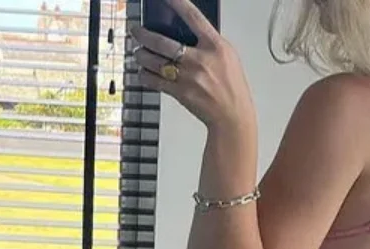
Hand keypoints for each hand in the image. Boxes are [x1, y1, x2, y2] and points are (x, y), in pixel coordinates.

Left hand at [131, 0, 254, 130]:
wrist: (233, 117)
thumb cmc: (231, 87)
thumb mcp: (226, 57)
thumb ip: (208, 42)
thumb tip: (186, 31)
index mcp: (215, 46)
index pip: (192, 17)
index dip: (177, 3)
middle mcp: (200, 59)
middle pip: (162, 41)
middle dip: (143, 34)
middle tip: (136, 31)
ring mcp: (188, 77)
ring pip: (154, 61)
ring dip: (141, 54)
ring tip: (138, 52)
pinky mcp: (180, 93)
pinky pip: (154, 81)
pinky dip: (145, 75)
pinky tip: (143, 72)